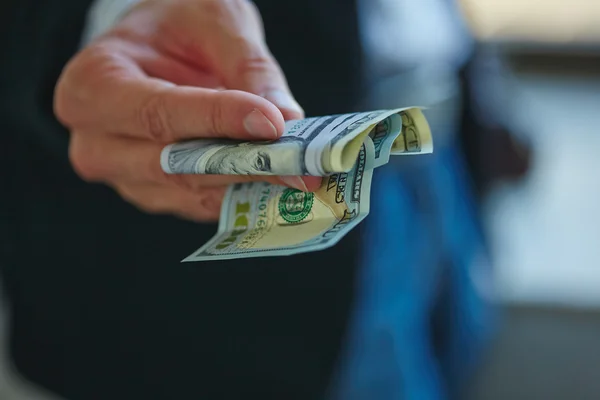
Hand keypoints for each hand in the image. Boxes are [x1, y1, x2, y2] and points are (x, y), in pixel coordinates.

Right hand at [54, 0, 319, 221]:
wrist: (157, 52)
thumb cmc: (176, 29)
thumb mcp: (213, 21)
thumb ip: (248, 65)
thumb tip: (286, 118)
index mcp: (92, 86)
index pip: (157, 113)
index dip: (216, 120)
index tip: (272, 123)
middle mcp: (97, 142)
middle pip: (172, 165)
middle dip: (242, 164)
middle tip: (301, 163)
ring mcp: (125, 177)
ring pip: (191, 192)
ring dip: (249, 185)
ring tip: (300, 174)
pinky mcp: (155, 195)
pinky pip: (200, 205)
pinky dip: (241, 196)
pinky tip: (277, 184)